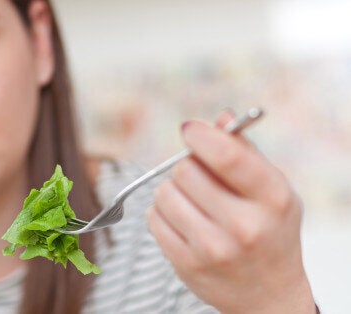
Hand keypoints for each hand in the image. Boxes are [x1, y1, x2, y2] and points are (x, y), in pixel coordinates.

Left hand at [147, 110, 315, 313]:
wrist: (268, 294)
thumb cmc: (269, 230)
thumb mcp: (272, 190)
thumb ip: (245, 152)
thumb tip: (220, 118)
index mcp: (273, 199)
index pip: (227, 156)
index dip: (201, 136)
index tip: (190, 129)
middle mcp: (245, 226)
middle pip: (186, 170)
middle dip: (188, 167)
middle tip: (200, 178)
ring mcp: (213, 249)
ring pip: (164, 193)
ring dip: (173, 191)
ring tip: (193, 203)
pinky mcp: (186, 264)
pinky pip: (153, 219)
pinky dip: (162, 214)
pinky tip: (184, 222)